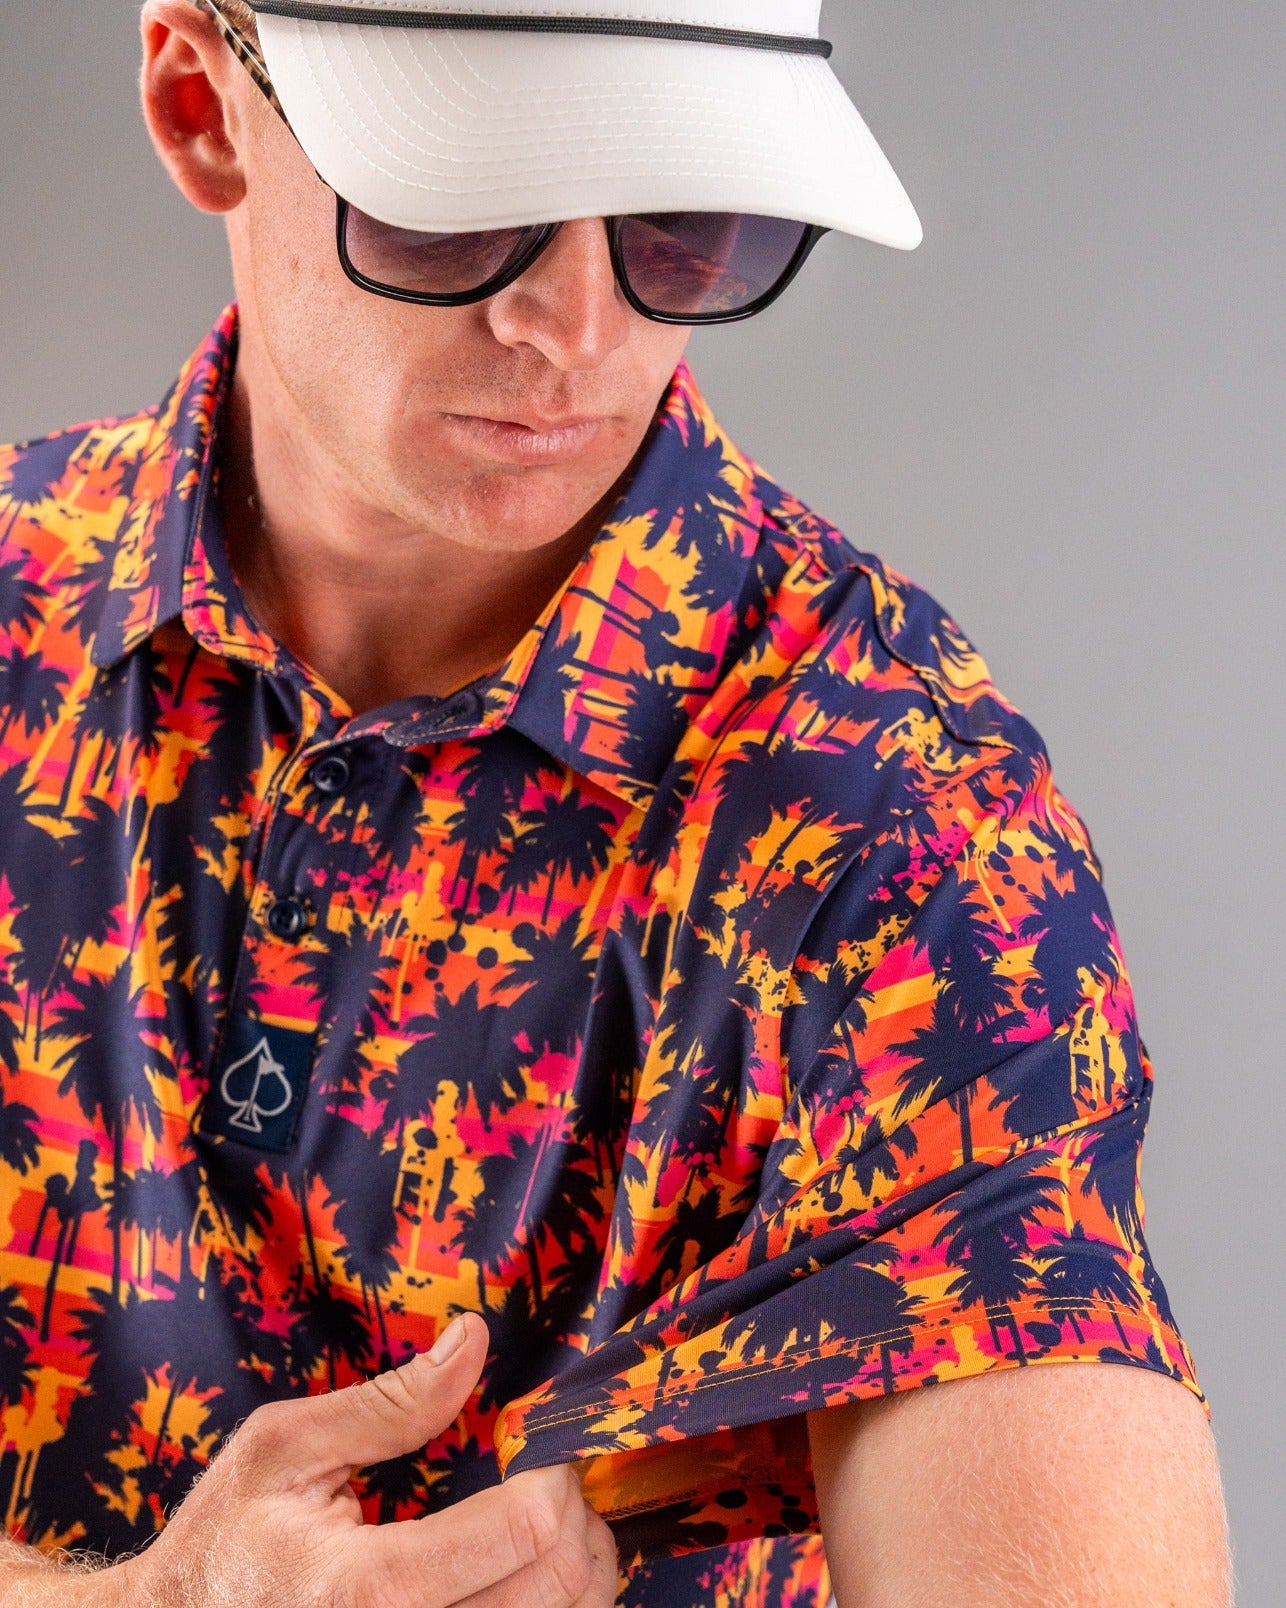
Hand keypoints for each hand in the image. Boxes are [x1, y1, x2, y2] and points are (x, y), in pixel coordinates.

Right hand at [104, 1314, 616, 1607]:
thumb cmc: (224, 1542)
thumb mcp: (283, 1449)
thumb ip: (389, 1403)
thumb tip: (474, 1339)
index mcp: (365, 1587)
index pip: (524, 1531)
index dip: (554, 1476)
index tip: (539, 1448)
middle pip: (557, 1588)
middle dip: (579, 1520)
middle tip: (556, 1480)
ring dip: (581, 1573)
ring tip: (554, 1526)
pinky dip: (551, 1607)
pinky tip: (529, 1576)